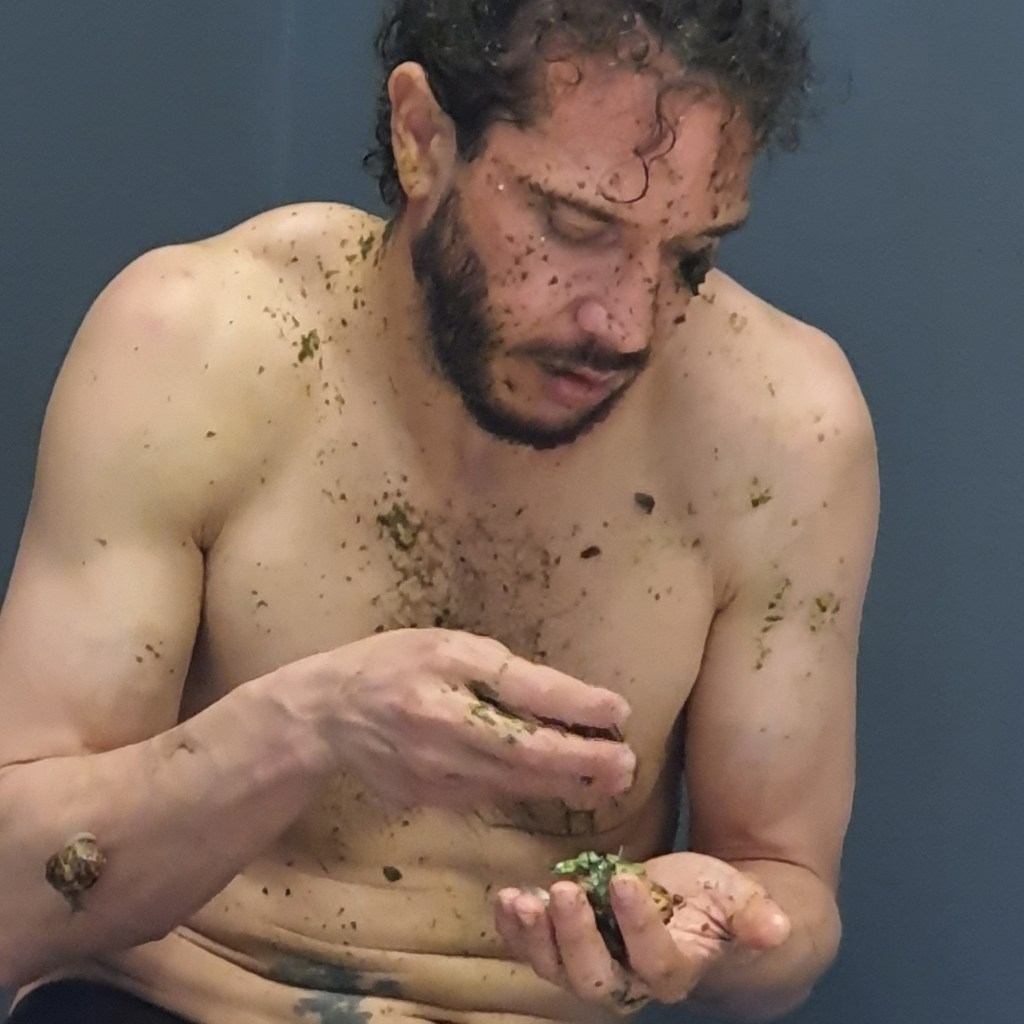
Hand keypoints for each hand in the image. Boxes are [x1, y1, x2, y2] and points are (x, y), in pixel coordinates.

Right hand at [305, 628, 635, 809]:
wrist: (329, 712)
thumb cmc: (396, 663)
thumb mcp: (447, 645)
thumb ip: (500, 671)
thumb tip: (565, 701)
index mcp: (445, 665)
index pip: (524, 688)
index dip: (576, 704)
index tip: (620, 711)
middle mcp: (438, 719)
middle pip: (523, 748)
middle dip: (581, 761)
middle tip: (626, 765)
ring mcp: (429, 767)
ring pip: (511, 781)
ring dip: (564, 783)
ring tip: (609, 780)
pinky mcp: (426, 797)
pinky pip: (488, 794)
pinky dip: (526, 789)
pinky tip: (558, 785)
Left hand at [495, 852, 789, 1012]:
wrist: (699, 913)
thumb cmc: (721, 904)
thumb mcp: (744, 902)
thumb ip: (757, 917)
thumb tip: (777, 929)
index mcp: (678, 968)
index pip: (656, 963)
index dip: (639, 929)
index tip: (625, 880)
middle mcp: (632, 978)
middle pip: (598, 980)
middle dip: (576, 939)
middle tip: (564, 891)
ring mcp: (597, 963)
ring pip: (559, 970)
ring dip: (536, 938)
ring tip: (520, 900)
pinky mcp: (571, 942)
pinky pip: (539, 947)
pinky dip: (518, 928)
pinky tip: (505, 900)